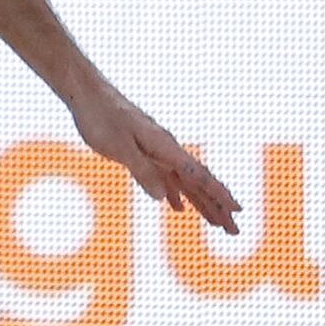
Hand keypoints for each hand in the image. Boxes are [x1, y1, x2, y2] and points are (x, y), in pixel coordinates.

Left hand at [68, 79, 240, 233]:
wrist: (87, 94)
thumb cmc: (101, 118)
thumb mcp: (119, 147)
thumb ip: (142, 171)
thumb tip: (162, 199)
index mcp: (165, 148)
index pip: (199, 176)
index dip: (219, 194)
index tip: (237, 211)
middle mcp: (166, 150)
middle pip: (198, 183)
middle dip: (217, 206)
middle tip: (234, 231)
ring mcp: (155, 151)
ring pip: (184, 182)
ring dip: (201, 203)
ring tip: (216, 224)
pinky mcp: (142, 152)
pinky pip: (165, 177)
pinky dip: (174, 193)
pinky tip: (178, 207)